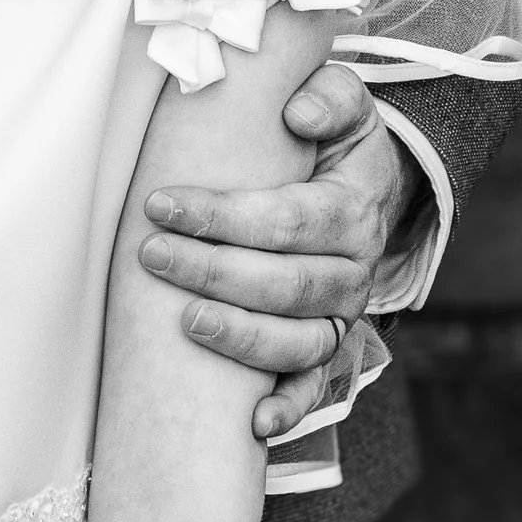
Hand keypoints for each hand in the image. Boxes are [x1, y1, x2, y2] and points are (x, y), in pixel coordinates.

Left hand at [140, 63, 420, 442]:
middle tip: (152, 254)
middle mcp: (353, 270)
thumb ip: (330, 97)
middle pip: (287, 283)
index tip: (160, 203)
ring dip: (242, 337)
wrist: (369, 187)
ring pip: (299, 340)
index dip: (223, 215)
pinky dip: (290, 408)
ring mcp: (340, 314)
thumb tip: (299, 114)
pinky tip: (254, 423)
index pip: (289, 219)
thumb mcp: (343, 105)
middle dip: (215, 271)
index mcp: (352, 208)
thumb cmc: (334, 143)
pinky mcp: (327, 347)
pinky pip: (315, 385)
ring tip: (186, 322)